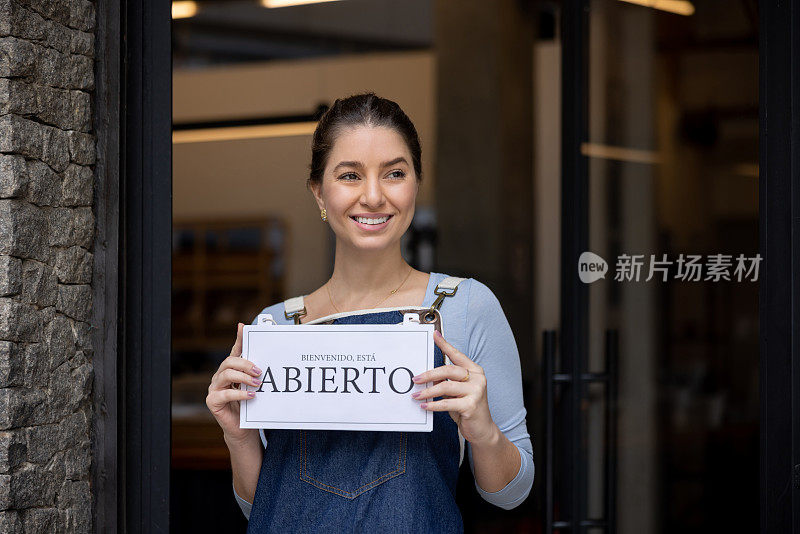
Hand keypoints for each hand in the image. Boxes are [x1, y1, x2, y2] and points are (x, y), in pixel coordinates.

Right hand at [206, 322, 261, 442]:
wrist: (243, 428)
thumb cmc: (250, 406)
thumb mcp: (255, 387)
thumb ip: (257, 374)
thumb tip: (268, 360)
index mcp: (230, 370)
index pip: (234, 351)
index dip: (238, 338)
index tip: (243, 326)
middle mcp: (220, 376)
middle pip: (229, 362)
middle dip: (246, 363)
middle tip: (260, 371)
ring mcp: (214, 388)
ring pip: (226, 374)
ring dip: (244, 377)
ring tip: (257, 383)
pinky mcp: (212, 401)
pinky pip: (225, 394)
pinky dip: (239, 393)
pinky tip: (251, 396)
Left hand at [411, 330, 498, 445]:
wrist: (482, 429)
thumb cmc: (467, 407)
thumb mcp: (457, 392)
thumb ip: (446, 382)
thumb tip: (427, 377)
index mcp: (475, 370)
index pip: (457, 355)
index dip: (445, 345)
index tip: (435, 335)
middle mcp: (477, 378)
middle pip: (449, 370)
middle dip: (429, 374)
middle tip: (415, 379)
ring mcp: (476, 391)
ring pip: (446, 386)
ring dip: (428, 392)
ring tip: (416, 395)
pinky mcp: (471, 406)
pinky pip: (447, 403)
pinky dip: (434, 405)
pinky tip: (425, 406)